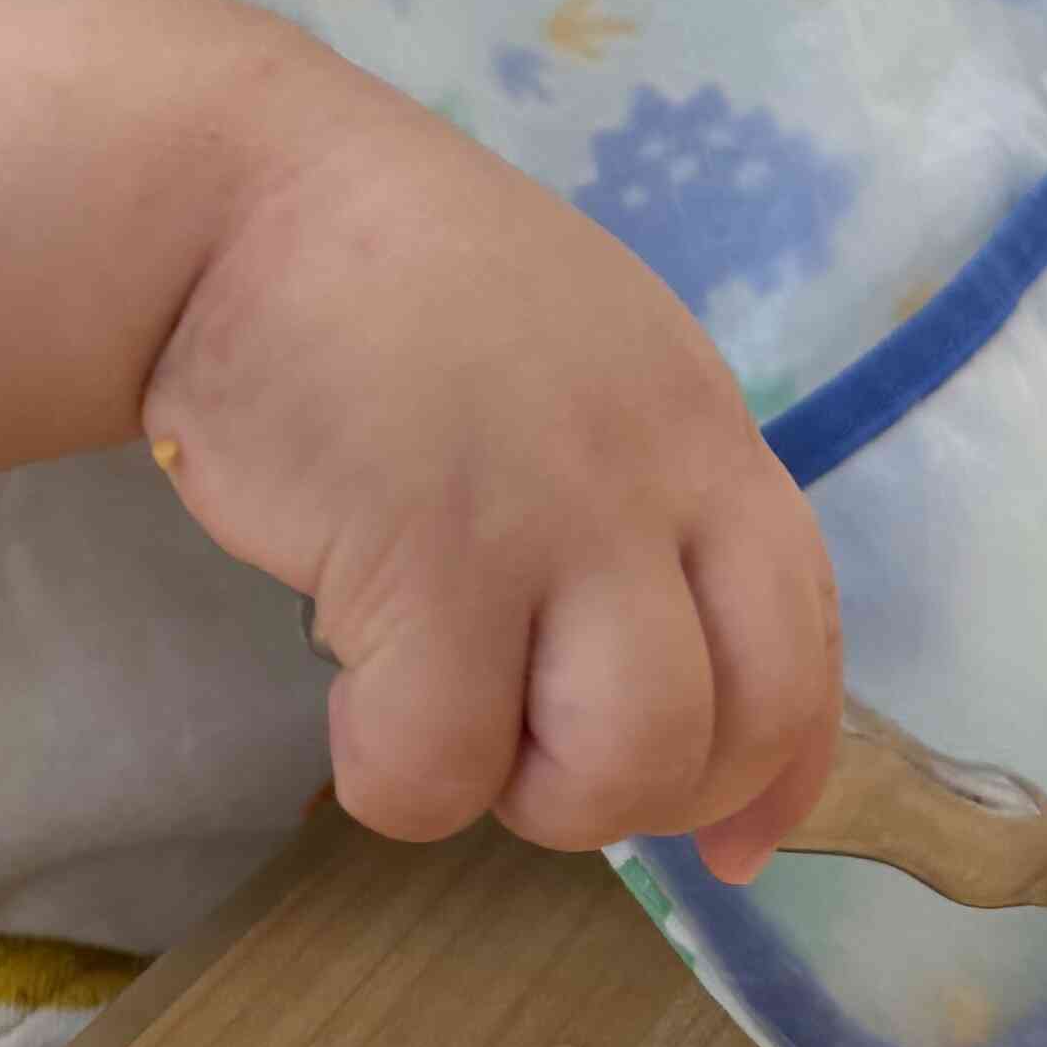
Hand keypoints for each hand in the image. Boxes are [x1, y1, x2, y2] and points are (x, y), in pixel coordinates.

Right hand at [145, 61, 841, 881]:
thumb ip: (640, 487)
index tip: (736, 844)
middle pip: (740, 722)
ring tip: (445, 695)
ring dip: (526, 789)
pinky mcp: (430, 562)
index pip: (806, 629)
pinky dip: (386, 763)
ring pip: (616, 770)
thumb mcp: (575, 356)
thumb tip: (672, 677)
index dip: (783, 764)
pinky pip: (441, 768)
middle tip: (537, 745)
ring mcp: (552, 514)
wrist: (240, 202)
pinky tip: (348, 673)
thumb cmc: (387, 281)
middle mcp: (656, 466)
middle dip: (647, 790)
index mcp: (697, 417)